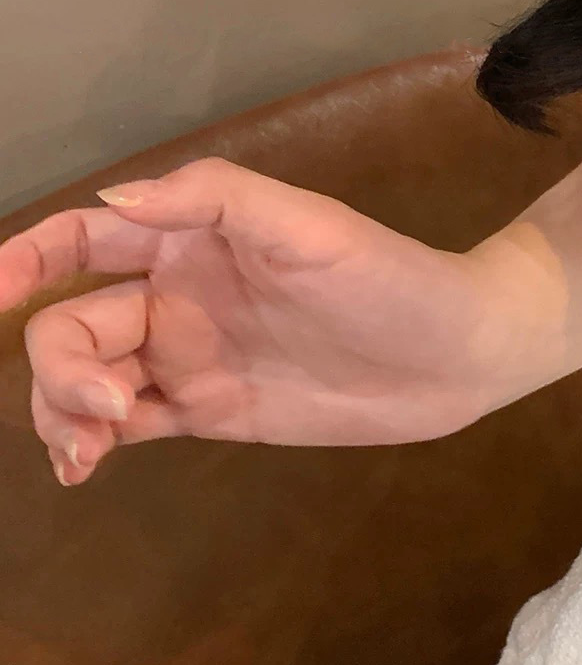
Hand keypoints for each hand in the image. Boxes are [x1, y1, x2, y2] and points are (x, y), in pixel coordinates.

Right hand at [2, 157, 515, 484]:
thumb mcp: (310, 227)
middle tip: (116, 406)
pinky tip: (85, 464)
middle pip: (70, 324)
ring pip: (86, 378)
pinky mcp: (211, 408)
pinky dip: (88, 441)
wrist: (456, 353)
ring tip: (92, 446)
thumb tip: (112, 200)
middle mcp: (179, 293)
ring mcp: (191, 354)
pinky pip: (126, 424)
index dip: (25, 257)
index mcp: (194, 238)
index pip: (84, 238)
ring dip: (63, 411)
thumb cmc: (389, 278)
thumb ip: (214, 201)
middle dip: (62, 367)